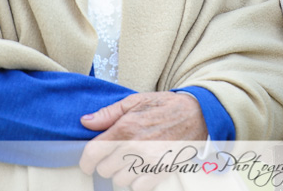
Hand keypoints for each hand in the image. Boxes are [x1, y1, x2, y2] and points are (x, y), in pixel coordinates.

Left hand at [79, 91, 207, 189]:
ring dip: (121, 173)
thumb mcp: (135, 101)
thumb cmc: (165, 106)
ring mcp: (149, 161)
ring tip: (130, 161)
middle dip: (106, 164)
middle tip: (115, 155)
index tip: (87, 164)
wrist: (197, 114)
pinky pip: (138, 187)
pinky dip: (137, 182)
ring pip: (120, 180)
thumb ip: (109, 113)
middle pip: (105, 169)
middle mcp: (135, 147)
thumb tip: (86, 121)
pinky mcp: (161, 171)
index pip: (94, 153)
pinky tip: (141, 169)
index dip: (86, 162)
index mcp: (125, 128)